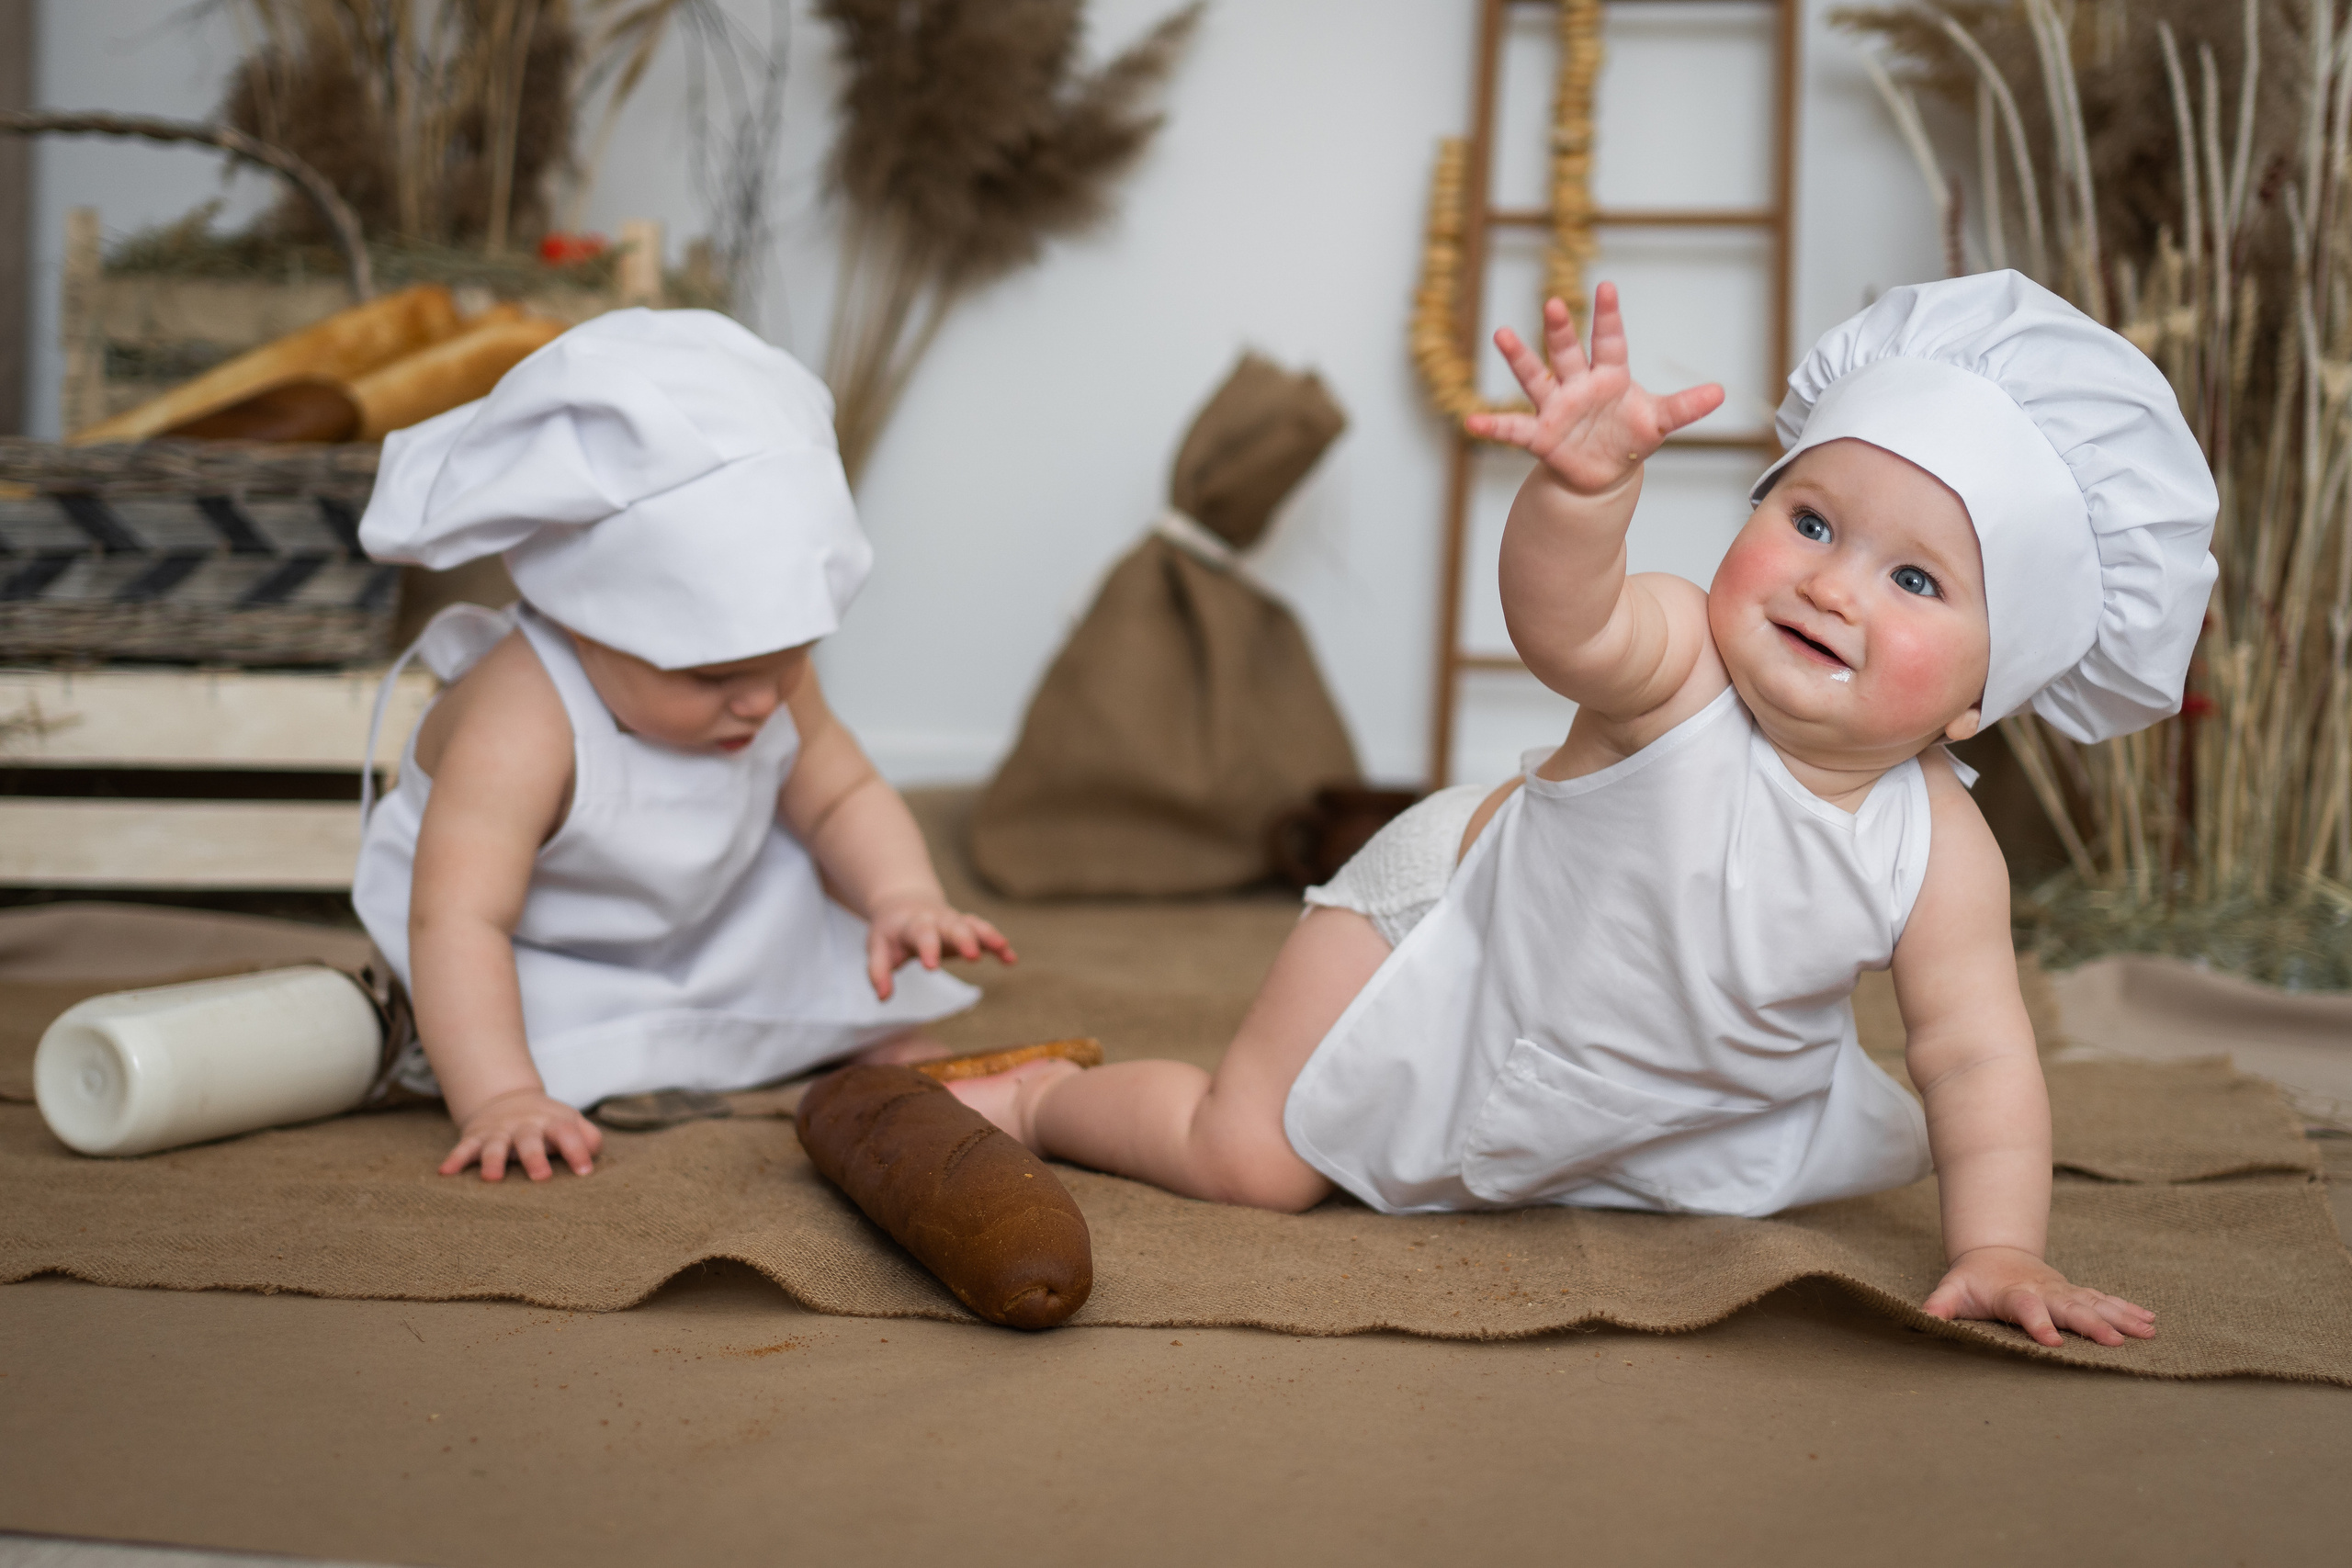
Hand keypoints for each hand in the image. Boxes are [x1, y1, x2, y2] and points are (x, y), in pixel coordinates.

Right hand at [440, 1087, 602, 1181]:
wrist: (509, 1099)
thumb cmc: (547, 1123)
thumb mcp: (570, 1122)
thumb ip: (588, 1137)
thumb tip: (595, 1151)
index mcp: (552, 1122)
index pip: (568, 1133)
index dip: (577, 1151)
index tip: (585, 1172)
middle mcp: (525, 1125)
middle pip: (530, 1139)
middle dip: (535, 1157)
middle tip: (542, 1177)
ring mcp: (499, 1131)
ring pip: (495, 1145)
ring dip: (493, 1160)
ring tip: (492, 1178)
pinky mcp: (476, 1137)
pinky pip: (463, 1148)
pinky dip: (455, 1159)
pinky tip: (446, 1172)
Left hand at [865, 895, 1015, 999]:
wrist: (904, 903)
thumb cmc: (891, 933)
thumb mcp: (877, 948)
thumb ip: (878, 972)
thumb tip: (883, 997)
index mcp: (912, 924)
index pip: (921, 934)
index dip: (928, 948)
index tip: (932, 968)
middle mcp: (937, 920)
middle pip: (953, 926)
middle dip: (964, 939)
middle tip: (973, 956)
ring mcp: (954, 922)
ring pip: (974, 925)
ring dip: (989, 936)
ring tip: (1004, 949)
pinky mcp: (967, 927)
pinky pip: (985, 932)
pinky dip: (998, 943)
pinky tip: (1011, 959)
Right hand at [1463, 284, 1723, 495]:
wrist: (1605, 472)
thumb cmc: (1630, 436)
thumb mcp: (1659, 422)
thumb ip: (1684, 407)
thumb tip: (1720, 392)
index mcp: (1609, 375)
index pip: (1609, 340)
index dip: (1607, 315)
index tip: (1606, 287)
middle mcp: (1577, 384)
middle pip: (1567, 351)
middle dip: (1561, 329)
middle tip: (1556, 304)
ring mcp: (1555, 407)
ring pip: (1535, 378)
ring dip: (1519, 358)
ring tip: (1501, 334)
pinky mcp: (1540, 436)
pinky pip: (1513, 430)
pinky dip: (1493, 427)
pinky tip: (1472, 423)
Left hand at [1923, 1245, 2156, 1346]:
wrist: (1996, 1254)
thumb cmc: (1973, 1281)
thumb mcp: (1952, 1290)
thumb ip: (1941, 1305)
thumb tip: (1924, 1318)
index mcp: (2015, 1294)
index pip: (2027, 1309)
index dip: (2038, 1323)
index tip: (2053, 1341)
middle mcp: (2045, 1292)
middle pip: (2070, 1307)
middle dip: (2092, 1324)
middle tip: (2115, 1342)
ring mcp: (2064, 1292)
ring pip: (2095, 1303)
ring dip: (2120, 1317)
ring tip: (2147, 1331)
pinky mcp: (2076, 1294)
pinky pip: (2105, 1300)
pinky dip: (2127, 1309)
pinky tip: (2150, 1321)